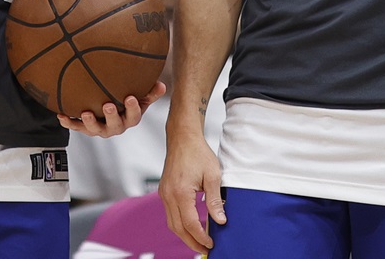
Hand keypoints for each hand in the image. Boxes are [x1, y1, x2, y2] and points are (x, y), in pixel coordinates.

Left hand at [56, 81, 165, 136]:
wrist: (109, 108)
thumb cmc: (126, 101)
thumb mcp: (140, 97)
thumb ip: (150, 92)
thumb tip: (161, 85)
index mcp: (130, 118)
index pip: (134, 116)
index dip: (133, 109)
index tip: (130, 97)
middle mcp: (116, 126)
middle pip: (115, 125)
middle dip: (111, 116)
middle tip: (108, 105)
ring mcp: (100, 128)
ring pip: (95, 129)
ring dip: (89, 122)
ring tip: (86, 112)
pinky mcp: (86, 128)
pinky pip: (76, 127)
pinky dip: (69, 122)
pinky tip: (61, 115)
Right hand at [160, 131, 224, 252]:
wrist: (182, 137)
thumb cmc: (197, 152)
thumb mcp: (212, 175)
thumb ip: (215, 200)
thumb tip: (220, 220)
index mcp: (180, 192)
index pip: (190, 223)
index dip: (200, 236)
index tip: (211, 244)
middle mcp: (168, 195)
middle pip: (178, 228)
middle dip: (191, 241)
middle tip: (205, 249)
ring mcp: (164, 193)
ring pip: (172, 223)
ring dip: (184, 235)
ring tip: (199, 241)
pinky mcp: (164, 191)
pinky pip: (170, 213)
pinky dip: (180, 223)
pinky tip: (190, 225)